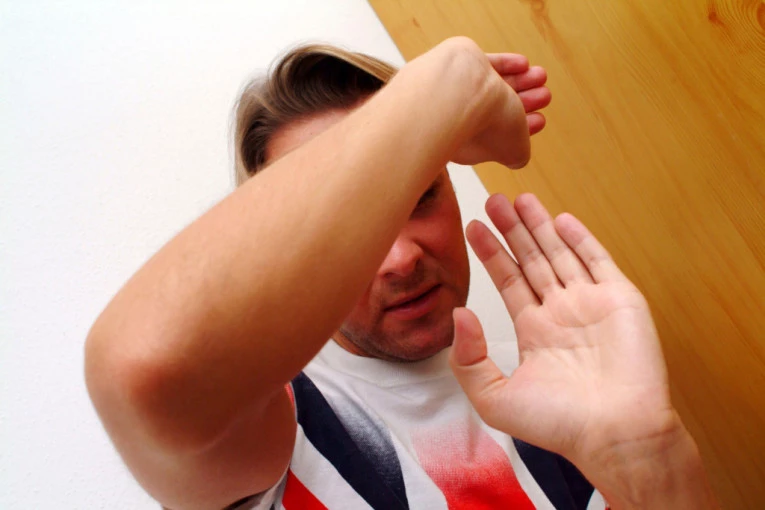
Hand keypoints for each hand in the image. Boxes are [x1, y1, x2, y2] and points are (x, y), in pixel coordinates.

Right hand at [413, 37, 549, 168]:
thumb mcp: (514, 151)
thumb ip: (519, 155)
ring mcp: (457, 92)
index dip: (523, 128)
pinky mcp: (458, 66)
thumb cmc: (485, 127)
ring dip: (520, 81)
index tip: (540, 119)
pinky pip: (485, 65)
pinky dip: (506, 65)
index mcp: (468, 145)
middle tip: (545, 95)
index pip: (499, 136)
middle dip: (525, 102)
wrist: (460, 93)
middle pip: (498, 110)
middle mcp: (460, 120)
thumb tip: (518, 154)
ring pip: (492, 86)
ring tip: (541, 75)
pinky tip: (523, 64)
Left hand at [449, 193, 681, 479]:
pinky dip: (581, 238)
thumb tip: (458, 314)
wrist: (615, 433)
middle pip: (531, 260)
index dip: (492, 253)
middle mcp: (561, 313)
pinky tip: (561, 218)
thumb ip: (469, 358)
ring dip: (540, 226)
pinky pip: (598, 261)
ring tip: (519, 198)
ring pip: (560, 254)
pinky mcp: (621, 300)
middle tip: (493, 200)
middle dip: (512, 230)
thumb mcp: (494, 397)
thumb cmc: (558, 424)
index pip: (508, 281)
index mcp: (534, 331)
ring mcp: (591, 304)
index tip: (473, 227)